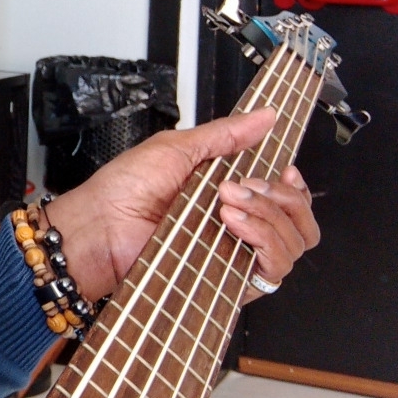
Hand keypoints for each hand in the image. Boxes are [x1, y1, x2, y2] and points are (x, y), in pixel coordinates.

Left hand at [42, 109, 319, 305]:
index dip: (295, 187)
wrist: (98, 229)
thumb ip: (225, 135)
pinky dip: (265, 241)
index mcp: (229, 196)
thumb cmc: (124, 190)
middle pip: (299, 222)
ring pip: (293, 244)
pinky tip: (235, 223)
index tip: (286, 170)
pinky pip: (273, 272)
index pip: (286, 199)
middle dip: (283, 197)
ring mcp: (235, 256)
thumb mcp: (176, 149)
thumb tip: (266, 116)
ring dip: (270, 216)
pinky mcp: (229, 282)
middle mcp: (238, 228)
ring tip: (229, 203)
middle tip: (247, 185)